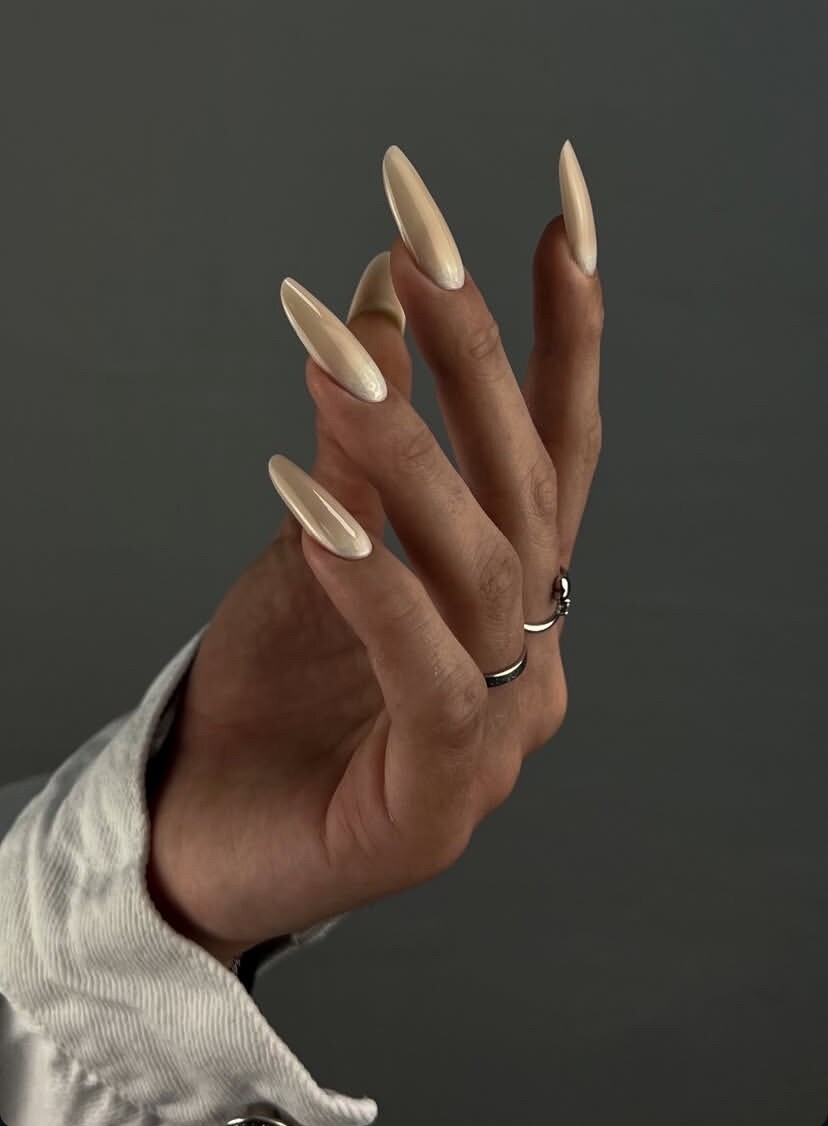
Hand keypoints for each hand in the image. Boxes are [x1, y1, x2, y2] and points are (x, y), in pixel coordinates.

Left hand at [145, 142, 603, 967]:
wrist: (209, 836)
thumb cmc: (272, 692)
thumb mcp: (316, 543)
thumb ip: (361, 449)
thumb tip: (373, 308)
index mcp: (508, 597)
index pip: (553, 453)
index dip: (566, 342)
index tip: (562, 223)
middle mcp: (527, 658)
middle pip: (526, 492)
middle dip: (479, 363)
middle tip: (419, 252)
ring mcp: (498, 735)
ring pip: (482, 574)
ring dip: (410, 460)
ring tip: (338, 367)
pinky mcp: (439, 804)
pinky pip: (426, 679)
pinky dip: (376, 589)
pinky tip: (316, 515)